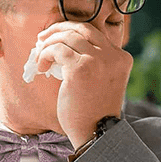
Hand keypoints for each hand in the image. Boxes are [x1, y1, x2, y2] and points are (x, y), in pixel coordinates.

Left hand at [31, 21, 130, 146]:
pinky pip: (57, 50)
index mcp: (121, 58)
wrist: (96, 133)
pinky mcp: (80, 69)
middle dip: (58, 29)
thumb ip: (94, 62)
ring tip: (39, 57)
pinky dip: (45, 54)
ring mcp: (97, 61)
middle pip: (82, 28)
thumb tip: (64, 46)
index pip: (95, 33)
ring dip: (48, 44)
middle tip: (42, 38)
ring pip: (67, 36)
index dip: (72, 31)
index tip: (56, 38)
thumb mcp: (102, 81)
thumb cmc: (93, 112)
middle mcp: (113, 56)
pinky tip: (41, 68)